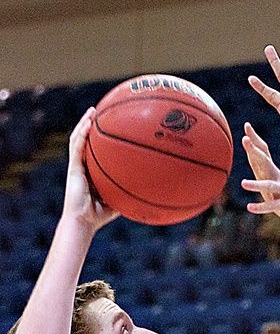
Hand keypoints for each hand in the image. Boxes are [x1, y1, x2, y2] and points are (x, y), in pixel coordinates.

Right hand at [62, 108, 118, 230]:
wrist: (83, 222)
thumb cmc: (99, 216)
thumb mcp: (120, 201)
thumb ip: (130, 194)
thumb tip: (151, 191)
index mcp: (92, 171)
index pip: (95, 150)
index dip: (100, 137)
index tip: (110, 125)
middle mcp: (83, 165)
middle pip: (86, 140)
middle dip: (92, 124)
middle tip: (101, 111)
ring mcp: (77, 166)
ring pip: (78, 139)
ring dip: (84, 123)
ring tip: (92, 110)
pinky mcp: (73, 168)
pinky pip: (76, 147)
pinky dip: (82, 134)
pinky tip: (88, 123)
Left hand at [241, 123, 279, 236]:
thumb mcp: (271, 185)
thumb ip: (262, 172)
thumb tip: (250, 157)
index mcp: (275, 172)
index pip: (264, 152)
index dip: (255, 139)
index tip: (247, 125)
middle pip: (266, 162)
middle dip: (255, 151)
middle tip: (244, 139)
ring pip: (269, 185)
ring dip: (256, 185)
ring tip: (243, 183)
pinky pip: (273, 206)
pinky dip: (261, 207)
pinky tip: (250, 207)